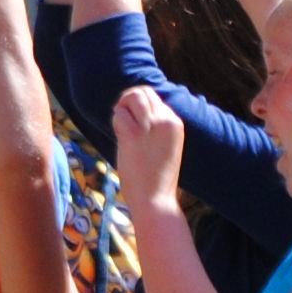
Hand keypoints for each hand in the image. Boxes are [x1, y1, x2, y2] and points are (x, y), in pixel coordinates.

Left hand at [111, 85, 185, 208]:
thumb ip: (154, 128)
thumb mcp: (163, 146)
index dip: (137, 106)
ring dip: (121, 109)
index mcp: (175, 123)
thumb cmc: (156, 177)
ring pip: (131, 98)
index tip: (133, 122)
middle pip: (142, 92)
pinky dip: (116, 122)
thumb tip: (133, 110)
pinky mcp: (135, 135)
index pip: (153, 97)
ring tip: (122, 128)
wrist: (155, 200)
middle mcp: (166, 121)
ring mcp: (151, 127)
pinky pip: (119, 115)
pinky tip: (121, 137)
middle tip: (122, 120)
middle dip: (127, 102)